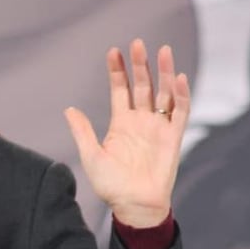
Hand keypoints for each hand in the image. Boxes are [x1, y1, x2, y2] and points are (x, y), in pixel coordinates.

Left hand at [64, 39, 190, 227]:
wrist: (134, 205)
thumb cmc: (111, 185)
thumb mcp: (91, 155)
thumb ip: (82, 131)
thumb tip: (69, 109)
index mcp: (121, 122)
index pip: (120, 90)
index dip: (117, 71)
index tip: (113, 51)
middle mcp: (141, 121)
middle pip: (143, 86)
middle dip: (140, 65)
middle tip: (137, 43)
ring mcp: (158, 127)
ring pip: (163, 93)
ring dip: (164, 72)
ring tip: (162, 50)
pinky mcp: (173, 137)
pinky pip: (180, 112)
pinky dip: (180, 95)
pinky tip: (177, 77)